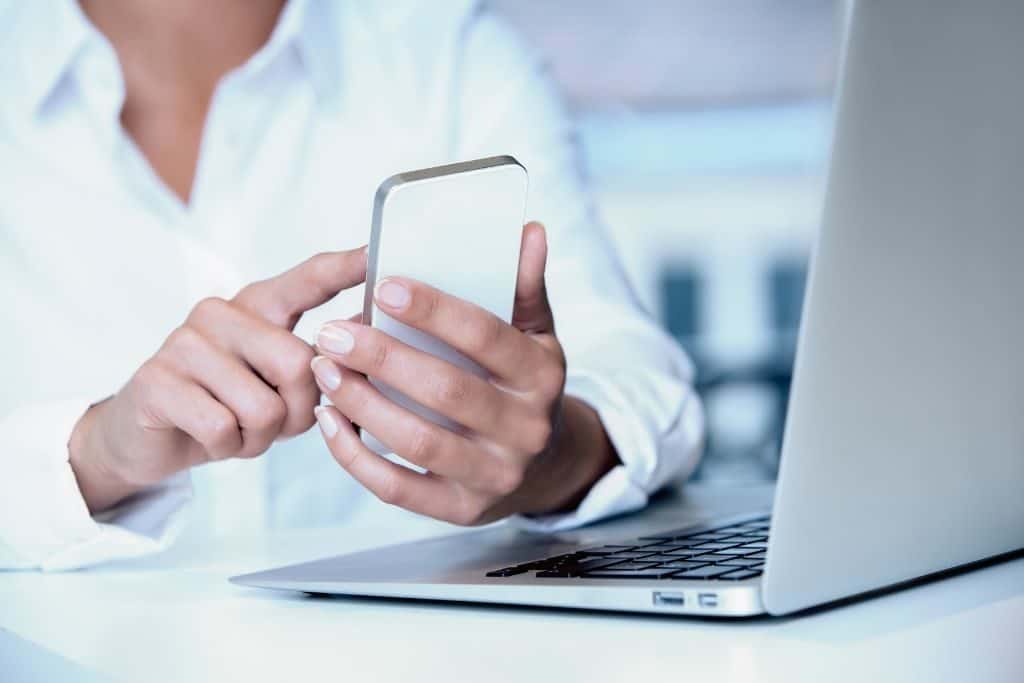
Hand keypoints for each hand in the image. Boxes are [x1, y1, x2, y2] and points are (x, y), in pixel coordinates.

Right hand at [69, 248, 367, 512]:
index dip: (346, 267)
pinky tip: (210, 436)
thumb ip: (319, 364)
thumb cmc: (231, 406)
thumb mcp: (283, 385)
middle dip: (298, 410)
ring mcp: (184, 341)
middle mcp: (221, 311)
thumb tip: (362, 344)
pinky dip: (226, 447)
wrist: (151, 438)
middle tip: (272, 419)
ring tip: (237, 427)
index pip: (309, 279)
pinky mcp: (156, 380)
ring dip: (259, 436)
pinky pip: (223, 428)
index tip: (378, 252)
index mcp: (260, 305)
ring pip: (264, 407)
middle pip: (298, 363)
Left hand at [311, 223, 617, 524]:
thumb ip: (524, 287)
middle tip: (332, 333)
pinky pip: (400, 489)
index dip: (434, 311)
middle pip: (447, 392)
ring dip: (363, 406)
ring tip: (324, 371)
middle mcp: (526, 428)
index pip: (487, 336)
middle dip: (383, 359)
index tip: (383, 287)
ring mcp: (494, 474)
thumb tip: (529, 232)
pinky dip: (357, 458)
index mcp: (542, 374)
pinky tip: (330, 422)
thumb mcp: (536, 334)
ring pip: (419, 442)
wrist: (545, 464)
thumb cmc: (524, 384)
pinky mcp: (462, 508)